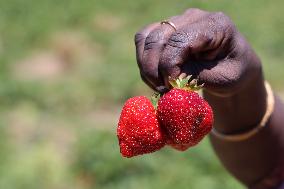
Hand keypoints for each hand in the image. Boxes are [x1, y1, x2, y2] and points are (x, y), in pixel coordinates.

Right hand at [134, 8, 261, 95]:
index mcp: (215, 25)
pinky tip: (155, 77)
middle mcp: (193, 17)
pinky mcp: (165, 30)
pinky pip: (143, 41)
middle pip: (158, 38)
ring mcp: (176, 21)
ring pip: (146, 38)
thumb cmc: (233, 73)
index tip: (172, 87)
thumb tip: (170, 77)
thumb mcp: (224, 79)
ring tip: (160, 86)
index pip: (180, 39)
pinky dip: (143, 61)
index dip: (170, 65)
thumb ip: (197, 75)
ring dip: (146, 67)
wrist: (233, 66)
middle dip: (155, 69)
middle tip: (164, 91)